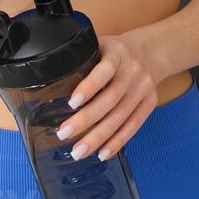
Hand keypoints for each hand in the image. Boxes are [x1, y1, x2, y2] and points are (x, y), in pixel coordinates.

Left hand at [52, 32, 160, 162]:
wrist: (150, 52)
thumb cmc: (114, 52)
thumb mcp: (100, 45)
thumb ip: (81, 57)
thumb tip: (48, 77)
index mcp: (117, 53)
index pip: (104, 71)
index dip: (89, 87)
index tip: (71, 103)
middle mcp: (132, 71)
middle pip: (110, 99)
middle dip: (86, 119)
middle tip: (63, 133)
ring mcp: (143, 88)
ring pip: (121, 116)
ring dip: (99, 137)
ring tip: (79, 151)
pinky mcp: (150, 103)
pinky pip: (133, 126)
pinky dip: (117, 142)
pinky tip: (102, 153)